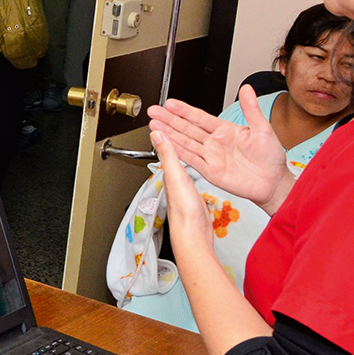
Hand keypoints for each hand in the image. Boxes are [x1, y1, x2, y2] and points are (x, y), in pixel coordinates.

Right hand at [146, 86, 290, 212]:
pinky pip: (190, 160)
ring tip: (154, 126)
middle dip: (169, 120)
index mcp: (225, 130)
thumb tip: (247, 89)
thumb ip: (251, 109)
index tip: (171, 103)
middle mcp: (215, 143)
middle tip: (154, 111)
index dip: (184, 111)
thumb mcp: (263, 128)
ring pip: (185, 143)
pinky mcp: (210, 171)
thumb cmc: (271, 158)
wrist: (274, 183)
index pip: (200, 118)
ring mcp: (211, 157)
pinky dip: (177, 153)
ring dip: (169, 135)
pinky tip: (166, 145)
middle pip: (187, 129)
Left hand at [149, 131, 211, 255]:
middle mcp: (174, 181)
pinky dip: (193, 169)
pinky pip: (191, 177)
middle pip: (174, 156)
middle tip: (177, 126)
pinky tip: (197, 169)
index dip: (167, 134)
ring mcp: (183, 189)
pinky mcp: (194, 198)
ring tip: (186, 142)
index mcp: (169, 174)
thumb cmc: (185, 210)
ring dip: (184, 154)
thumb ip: (168, 155)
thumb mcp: (176, 176)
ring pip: (182, 166)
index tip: (166, 120)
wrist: (195, 234)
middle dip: (175, 141)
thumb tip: (156, 133)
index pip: (166, 148)